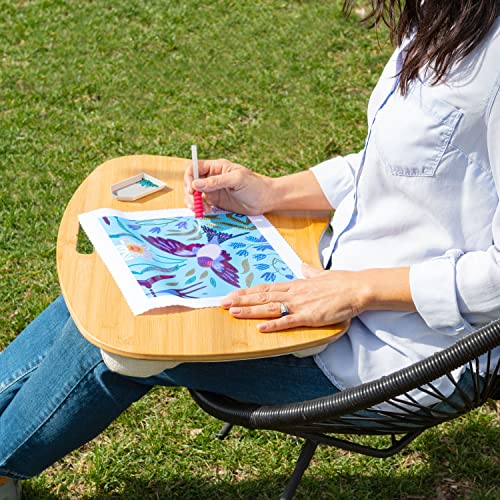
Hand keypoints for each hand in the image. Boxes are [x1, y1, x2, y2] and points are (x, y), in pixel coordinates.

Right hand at [183, 158, 274, 214]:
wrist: (265, 199)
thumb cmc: (254, 185)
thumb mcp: (236, 180)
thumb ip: (216, 181)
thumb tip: (196, 184)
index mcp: (216, 167)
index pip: (195, 167)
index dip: (189, 177)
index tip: (192, 189)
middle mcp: (212, 178)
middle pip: (191, 182)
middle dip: (189, 193)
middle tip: (194, 203)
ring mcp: (213, 190)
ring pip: (194, 194)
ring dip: (192, 202)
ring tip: (199, 210)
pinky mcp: (216, 202)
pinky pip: (202, 204)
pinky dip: (200, 208)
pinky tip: (206, 212)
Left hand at [220, 263, 370, 331]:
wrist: (357, 287)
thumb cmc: (341, 282)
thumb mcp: (321, 274)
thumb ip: (309, 272)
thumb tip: (302, 266)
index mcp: (295, 284)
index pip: (266, 288)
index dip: (248, 291)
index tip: (233, 294)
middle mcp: (293, 293)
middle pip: (262, 296)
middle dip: (241, 300)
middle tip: (222, 303)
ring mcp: (300, 304)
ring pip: (269, 307)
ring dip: (250, 310)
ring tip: (233, 312)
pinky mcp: (309, 316)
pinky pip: (288, 321)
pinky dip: (273, 325)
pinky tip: (260, 327)